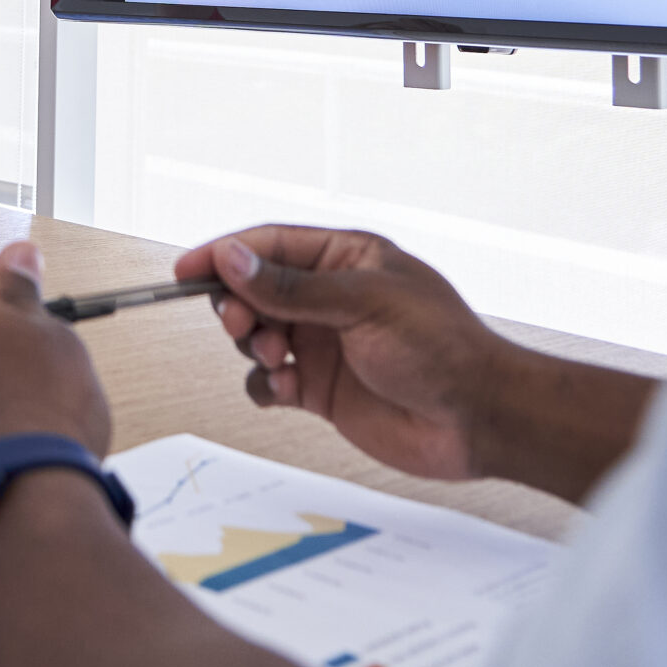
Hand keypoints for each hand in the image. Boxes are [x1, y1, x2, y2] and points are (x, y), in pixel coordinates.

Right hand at [176, 226, 512, 480]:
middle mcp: (331, 298)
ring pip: (258, 335)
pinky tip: (286, 388)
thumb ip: (292, 286)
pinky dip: (267, 385)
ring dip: (254, 345)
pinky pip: (271, 382)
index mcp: (346, 258)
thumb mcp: (364, 304)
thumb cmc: (444, 349)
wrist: (478, 420)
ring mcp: (325, 343)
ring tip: (278, 357)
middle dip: (239, 304)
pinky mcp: (323, 389)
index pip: (270, 245)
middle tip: (240, 322)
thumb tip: (233, 259)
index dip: (225, 254)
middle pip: (255, 289)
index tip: (188, 269)